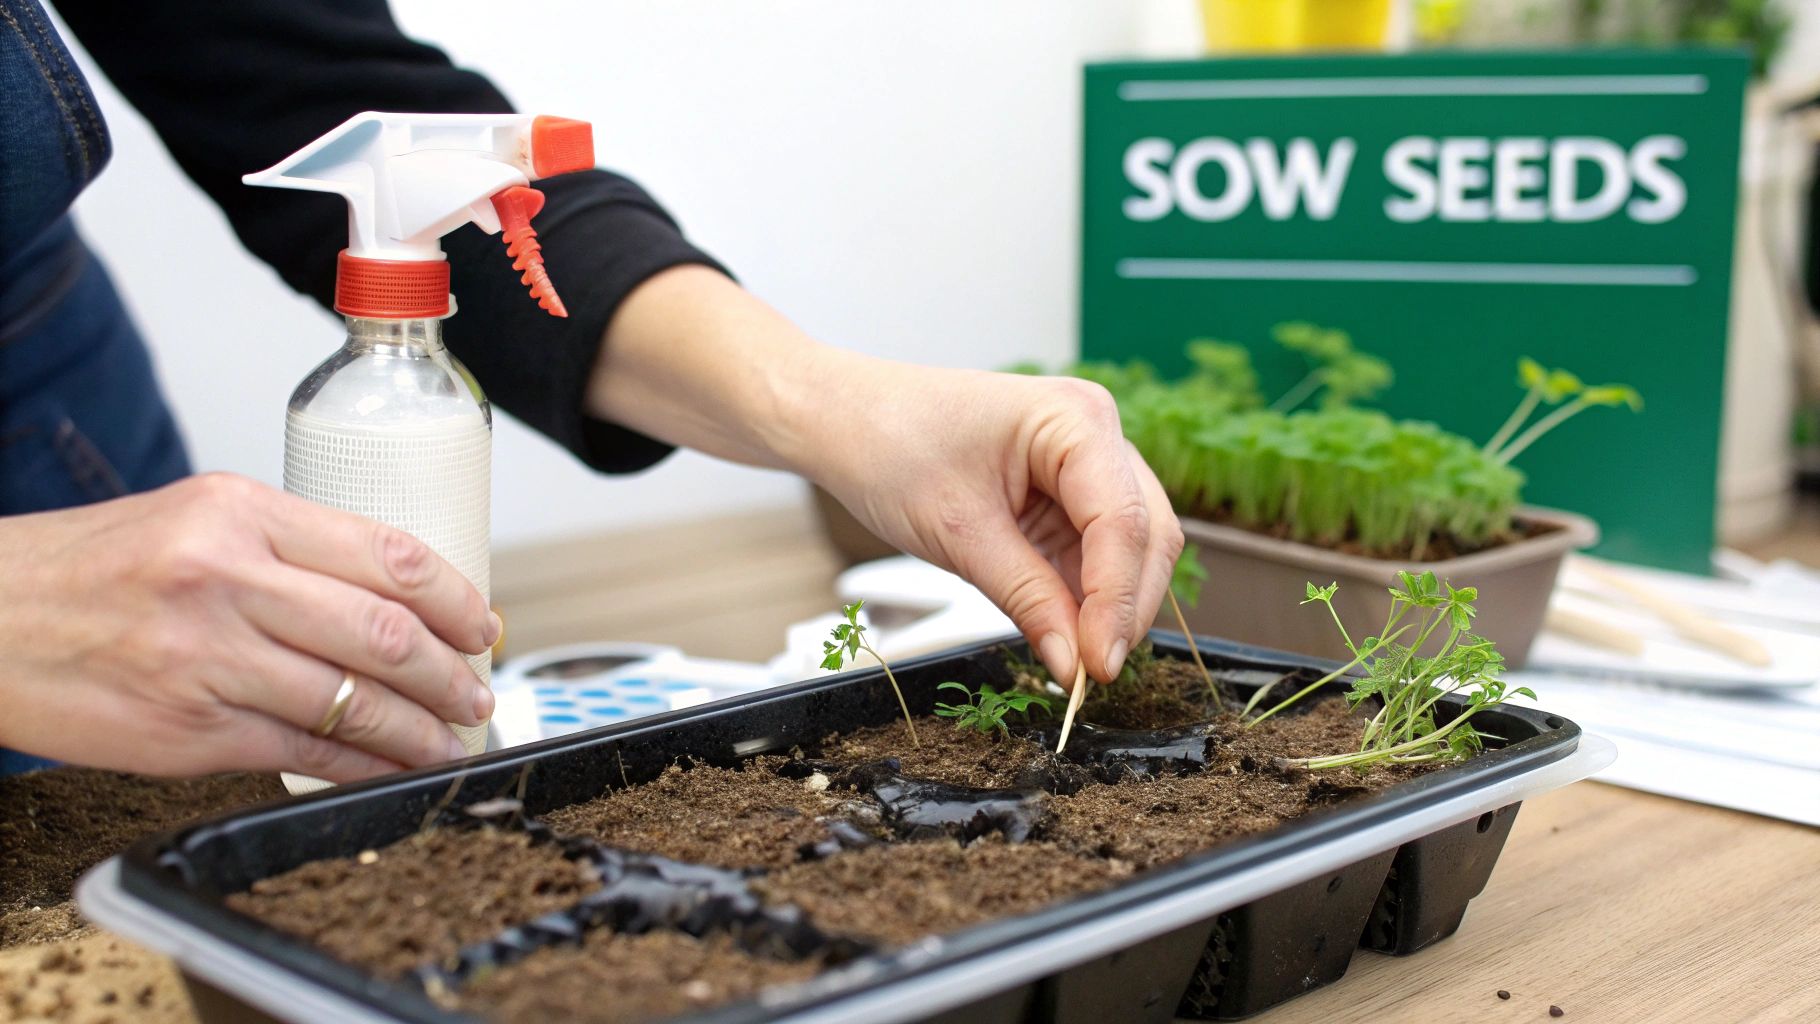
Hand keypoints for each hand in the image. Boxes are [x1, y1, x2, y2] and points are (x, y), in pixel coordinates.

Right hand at [0, 473, 498, 780]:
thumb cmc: (89, 572)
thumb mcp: (193, 521)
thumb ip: (287, 550)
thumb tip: (391, 596)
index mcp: (240, 513)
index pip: (387, 554)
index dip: (456, 598)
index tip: (482, 625)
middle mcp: (228, 577)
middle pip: (386, 632)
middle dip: (452, 673)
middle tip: (480, 693)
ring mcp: (209, 657)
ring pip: (355, 700)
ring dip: (421, 730)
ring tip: (452, 739)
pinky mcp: (190, 729)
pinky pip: (304, 751)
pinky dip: (363, 765)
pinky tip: (391, 767)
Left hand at [805, 361, 1182, 686]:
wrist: (846, 419)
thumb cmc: (890, 446)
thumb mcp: (957, 533)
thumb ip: (1026, 597)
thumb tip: (1074, 663)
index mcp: (1075, 420)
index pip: (1123, 521)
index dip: (1118, 600)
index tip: (1098, 665)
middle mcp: (1095, 434)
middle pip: (1146, 535)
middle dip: (1125, 607)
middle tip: (1090, 674)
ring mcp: (1086, 463)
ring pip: (1130, 549)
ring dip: (1108, 607)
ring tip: (1073, 662)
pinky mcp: (1066, 494)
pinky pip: (1094, 552)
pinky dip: (1084, 596)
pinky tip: (1062, 633)